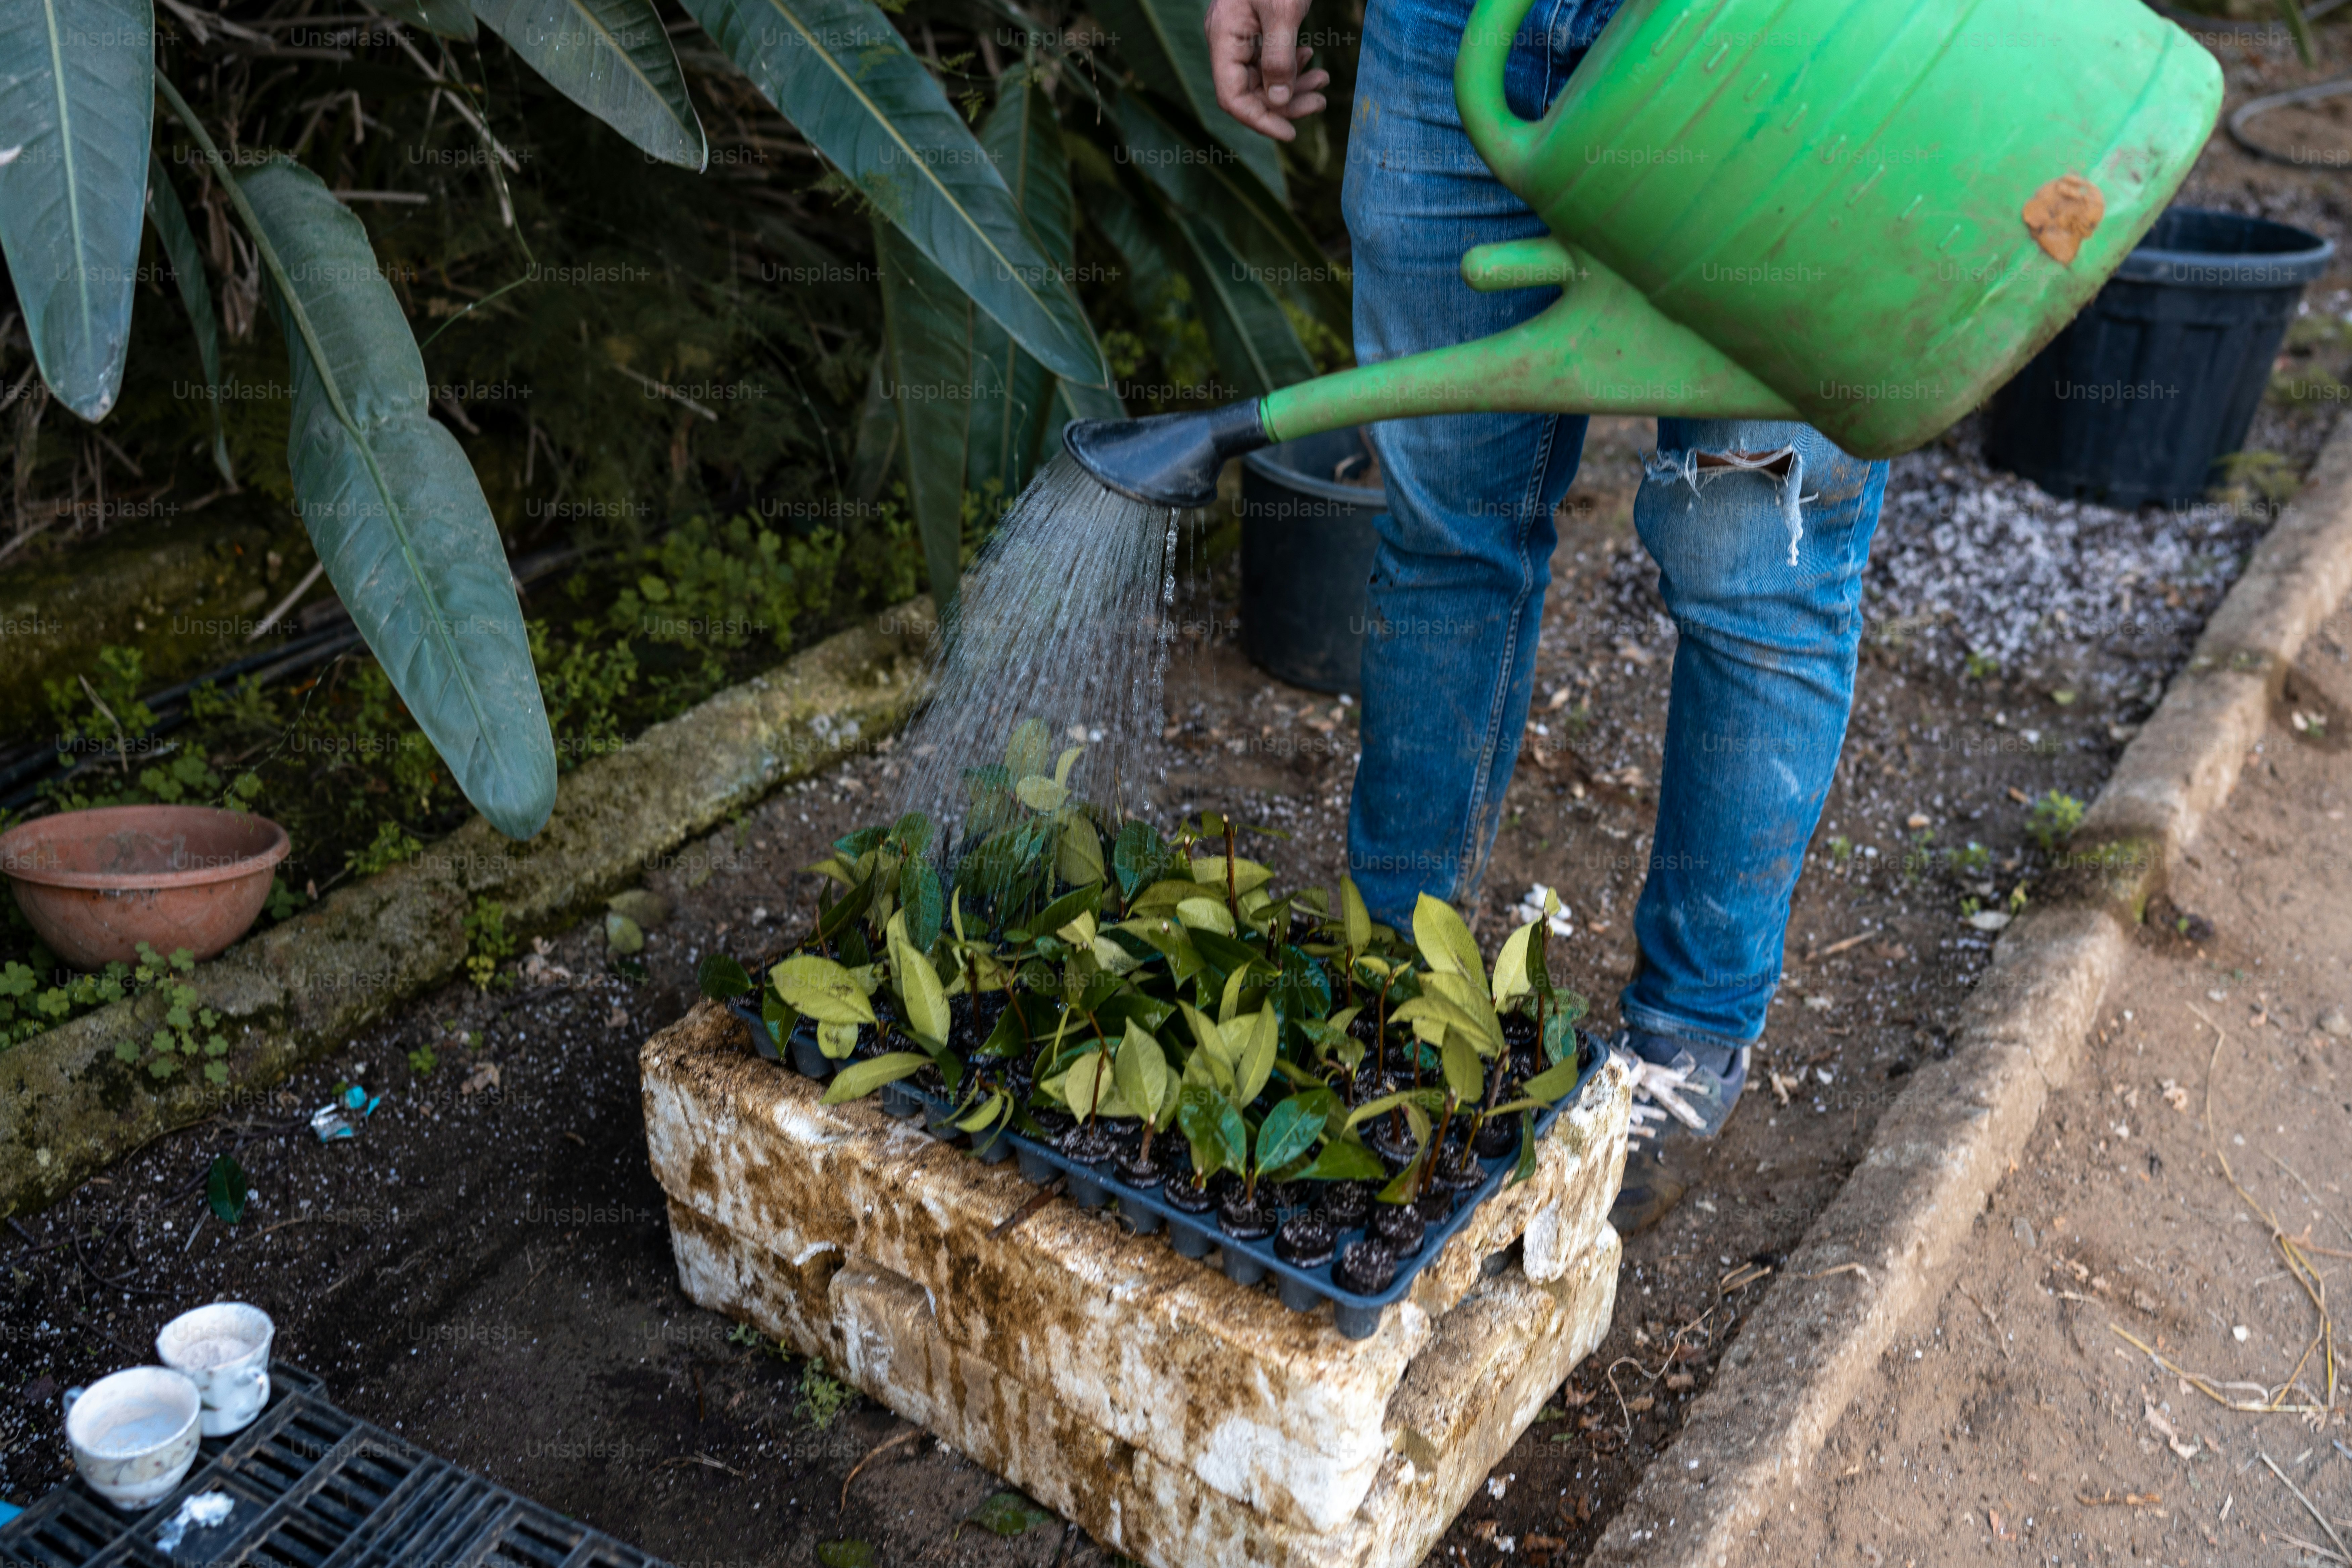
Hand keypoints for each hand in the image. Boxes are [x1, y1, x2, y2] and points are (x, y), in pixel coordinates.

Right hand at [1205, 0, 1329, 141]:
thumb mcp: (1284, 11)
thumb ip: (1279, 57)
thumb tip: (1279, 102)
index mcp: (1223, 37)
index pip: (1232, 97)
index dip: (1260, 121)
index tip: (1290, 133)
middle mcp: (1226, 40)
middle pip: (1250, 91)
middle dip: (1286, 102)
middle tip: (1319, 102)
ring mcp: (1238, 35)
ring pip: (1263, 77)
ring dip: (1294, 84)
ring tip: (1321, 80)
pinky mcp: (1252, 28)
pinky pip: (1267, 59)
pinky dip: (1290, 65)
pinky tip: (1308, 57)